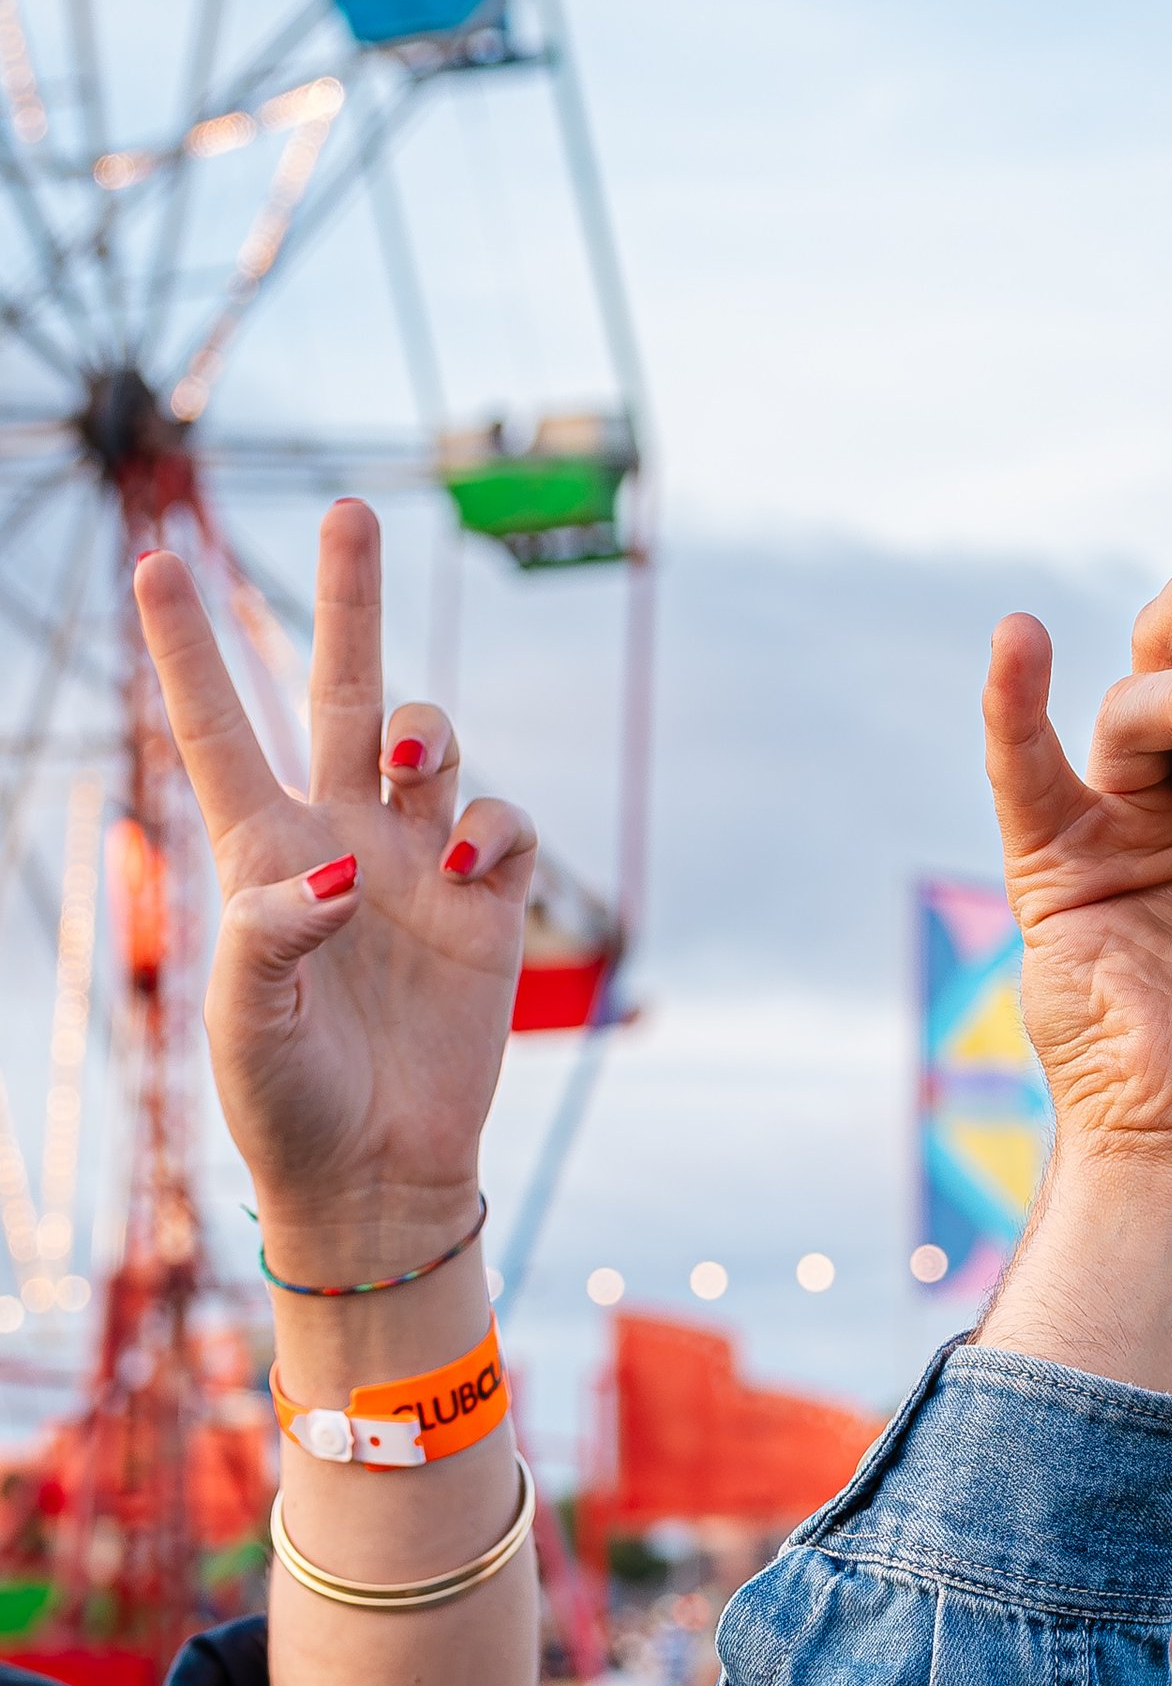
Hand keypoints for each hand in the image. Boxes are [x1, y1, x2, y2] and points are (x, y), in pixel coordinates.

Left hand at [136, 500, 534, 1278]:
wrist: (378, 1176)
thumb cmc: (286, 1103)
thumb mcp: (247, 1021)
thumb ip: (271, 933)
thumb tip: (338, 865)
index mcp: (262, 853)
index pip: (219, 730)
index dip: (187, 650)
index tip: (153, 561)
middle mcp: (342, 836)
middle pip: (343, 691)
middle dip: (347, 600)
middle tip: (350, 510)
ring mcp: (419, 866)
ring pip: (432, 744)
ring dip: (431, 727)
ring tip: (416, 762)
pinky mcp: (488, 908)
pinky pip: (504, 828)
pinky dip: (495, 832)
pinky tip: (469, 877)